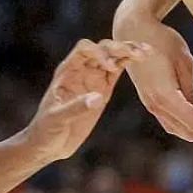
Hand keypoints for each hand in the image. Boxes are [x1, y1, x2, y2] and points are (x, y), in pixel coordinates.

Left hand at [22, 40, 139, 162]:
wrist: (49, 144)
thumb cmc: (46, 129)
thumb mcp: (58, 118)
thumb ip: (76, 107)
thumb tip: (98, 98)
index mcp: (67, 71)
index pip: (84, 50)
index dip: (99, 52)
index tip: (110, 67)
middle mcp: (81, 70)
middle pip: (102, 49)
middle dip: (118, 48)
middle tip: (136, 53)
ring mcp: (93, 79)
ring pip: (113, 58)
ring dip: (128, 52)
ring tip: (146, 52)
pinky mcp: (103, 91)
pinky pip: (117, 72)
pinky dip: (128, 64)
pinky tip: (142, 59)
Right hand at [116, 15, 192, 141]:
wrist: (133, 30)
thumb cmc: (161, 40)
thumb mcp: (184, 61)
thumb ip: (191, 88)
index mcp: (165, 95)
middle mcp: (155, 104)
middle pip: (184, 131)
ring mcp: (150, 104)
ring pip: (176, 129)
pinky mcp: (150, 100)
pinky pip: (169, 121)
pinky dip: (186, 125)